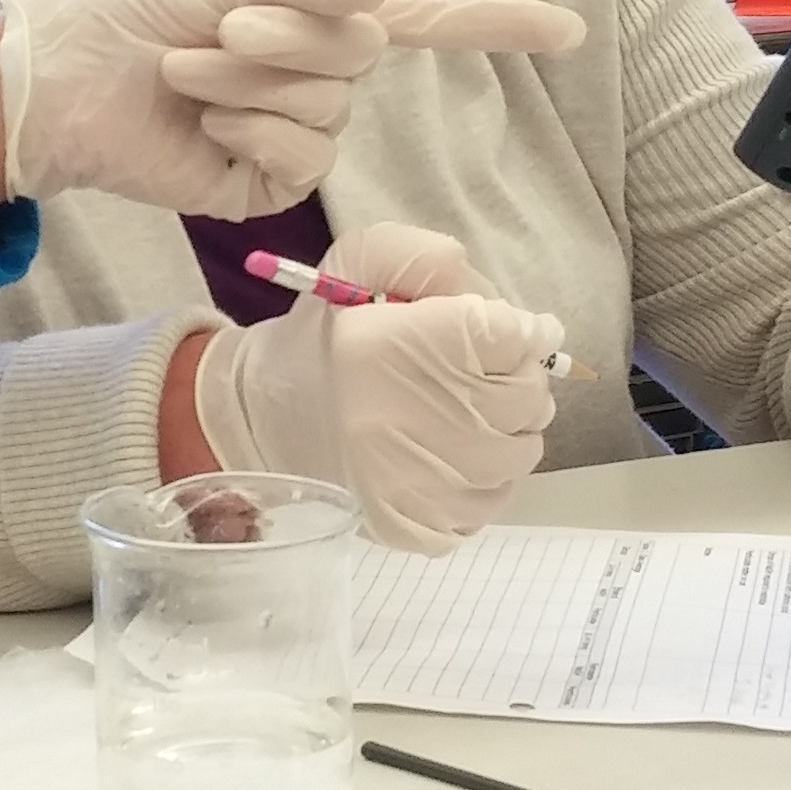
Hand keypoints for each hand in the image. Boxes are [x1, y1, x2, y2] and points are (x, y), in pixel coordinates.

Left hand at [0, 0, 582, 219]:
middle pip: (362, 51)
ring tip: (186, 73)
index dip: (497, 22)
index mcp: (317, 17)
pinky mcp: (270, 183)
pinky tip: (202, 123)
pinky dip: (247, 126)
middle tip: (218, 24)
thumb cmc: (128, 19)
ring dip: (249, 78)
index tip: (567, 30)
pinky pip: (299, 153)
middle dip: (286, 30)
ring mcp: (300, 133)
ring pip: (327, 104)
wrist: (64, 86)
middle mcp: (321, 76)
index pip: (429, 20)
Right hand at [193, 222, 563, 551]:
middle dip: (514, 377)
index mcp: (399, 345)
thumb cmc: (326, 337)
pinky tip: (445, 456)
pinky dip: (483, 477)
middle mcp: (417, 420)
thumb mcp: (362, 264)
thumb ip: (434, 262)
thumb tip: (525, 321)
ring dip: (506, 428)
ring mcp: (423, 485)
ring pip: (521, 452)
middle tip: (475, 372)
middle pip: (528, 397)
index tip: (498, 331)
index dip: (515, 330)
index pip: (513, 337)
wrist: (262, 416)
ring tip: (460, 414)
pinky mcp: (421, 527)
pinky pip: (492, 500)